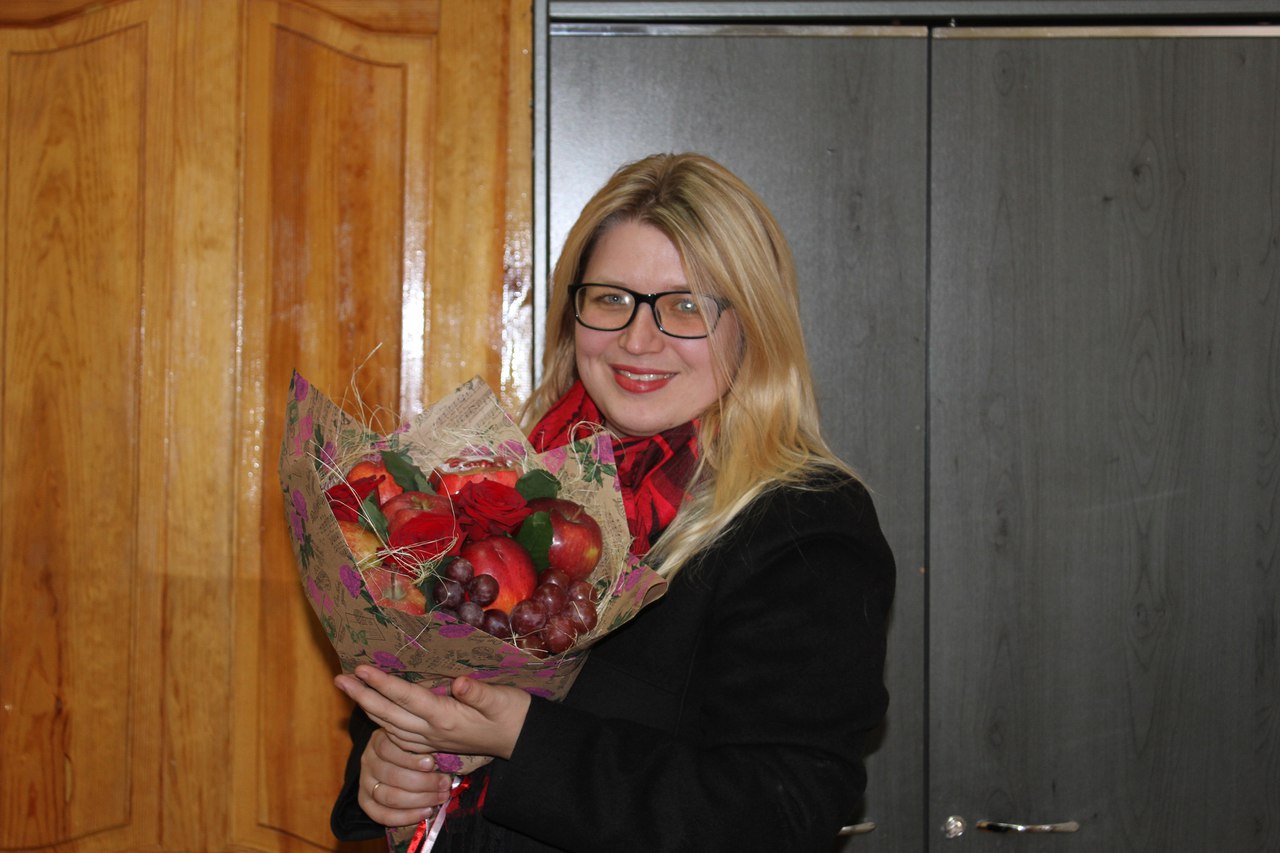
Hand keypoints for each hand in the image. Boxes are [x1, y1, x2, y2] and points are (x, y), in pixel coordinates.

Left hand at [335, 666, 531, 759]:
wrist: (522, 741)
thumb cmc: (513, 715)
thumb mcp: (502, 699)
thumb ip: (479, 692)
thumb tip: (459, 682)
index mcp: (446, 719)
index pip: (406, 698)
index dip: (382, 683)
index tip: (361, 668)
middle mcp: (432, 733)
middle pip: (389, 714)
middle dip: (362, 696)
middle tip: (339, 679)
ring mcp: (431, 741)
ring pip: (390, 726)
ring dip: (367, 708)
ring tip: (350, 690)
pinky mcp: (434, 745)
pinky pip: (399, 736)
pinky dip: (382, 723)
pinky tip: (375, 714)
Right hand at [358, 729, 453, 827]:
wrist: (394, 765)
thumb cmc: (412, 750)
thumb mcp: (414, 742)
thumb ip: (423, 747)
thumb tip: (447, 760)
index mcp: (378, 741)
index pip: (388, 749)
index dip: (410, 759)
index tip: (431, 764)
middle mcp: (368, 761)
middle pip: (392, 775)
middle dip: (423, 782)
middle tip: (445, 784)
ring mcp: (364, 783)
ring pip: (389, 796)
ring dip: (418, 800)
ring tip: (439, 798)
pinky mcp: (365, 802)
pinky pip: (382, 815)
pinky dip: (405, 817)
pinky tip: (425, 812)